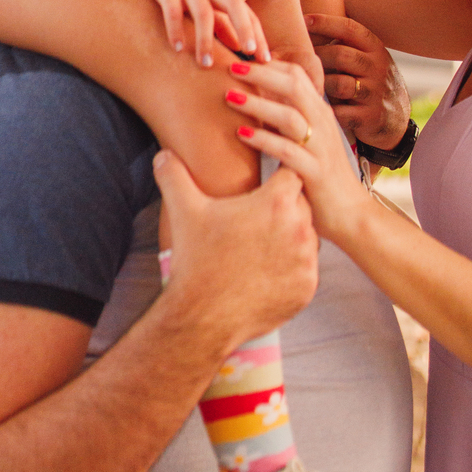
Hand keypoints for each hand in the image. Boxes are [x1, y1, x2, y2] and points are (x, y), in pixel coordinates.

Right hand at [133, 0, 270, 65]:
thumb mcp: (207, 0)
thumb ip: (222, 23)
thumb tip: (239, 47)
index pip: (247, 13)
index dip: (258, 35)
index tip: (266, 60)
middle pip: (234, 6)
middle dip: (244, 28)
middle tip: (250, 54)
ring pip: (203, 12)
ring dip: (206, 39)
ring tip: (206, 64)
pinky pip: (173, 10)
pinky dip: (176, 28)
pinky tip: (177, 48)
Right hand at [153, 150, 318, 341]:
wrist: (202, 317)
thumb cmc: (196, 260)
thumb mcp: (183, 211)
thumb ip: (174, 175)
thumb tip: (163, 154)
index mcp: (276, 203)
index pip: (291, 176)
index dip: (278, 180)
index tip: (266, 187)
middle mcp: (299, 229)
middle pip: (302, 206)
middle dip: (285, 209)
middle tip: (260, 220)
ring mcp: (306, 261)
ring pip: (308, 238)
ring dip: (293, 238)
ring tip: (263, 246)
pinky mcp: (307, 288)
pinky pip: (307, 270)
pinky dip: (293, 268)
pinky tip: (269, 270)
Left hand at [225, 60, 370, 246]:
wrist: (350, 213)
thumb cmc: (320, 175)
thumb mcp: (308, 139)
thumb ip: (288, 117)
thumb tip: (256, 96)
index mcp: (320, 112)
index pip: (297, 74)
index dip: (268, 63)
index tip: (240, 58)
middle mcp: (322, 124)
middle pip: (293, 86)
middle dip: (260, 74)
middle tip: (230, 67)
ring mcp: (320, 147)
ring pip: (290, 115)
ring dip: (258, 104)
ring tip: (229, 97)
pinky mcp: (315, 172)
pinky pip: (288, 151)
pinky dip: (264, 140)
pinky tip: (242, 134)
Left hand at [305, 13, 409, 152]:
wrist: (396, 118)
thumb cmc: (369, 81)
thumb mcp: (366, 58)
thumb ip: (344, 44)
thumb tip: (305, 23)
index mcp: (375, 49)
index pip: (350, 29)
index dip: (325, 22)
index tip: (304, 20)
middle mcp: (378, 68)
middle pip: (341, 55)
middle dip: (316, 56)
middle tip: (298, 59)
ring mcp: (375, 93)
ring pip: (339, 84)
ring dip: (320, 84)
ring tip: (309, 84)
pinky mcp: (369, 117)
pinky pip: (341, 112)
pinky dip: (326, 109)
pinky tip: (317, 107)